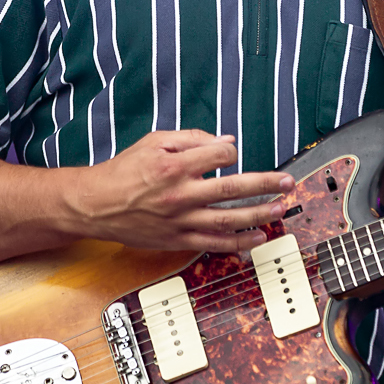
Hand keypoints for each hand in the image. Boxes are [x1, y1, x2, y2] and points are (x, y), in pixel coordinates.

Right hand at [66, 129, 291, 252]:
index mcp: (174, 165)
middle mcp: (180, 194)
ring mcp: (180, 221)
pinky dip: (238, 243)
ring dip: (259, 215)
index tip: (233, 153)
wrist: (96, 205)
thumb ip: (191, 139)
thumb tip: (227, 142)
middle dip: (265, 185)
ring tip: (280, 209)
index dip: (231, 152)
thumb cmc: (124, 171)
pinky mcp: (177, 240)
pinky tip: (256, 238)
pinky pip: (213, 244)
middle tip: (287, 182)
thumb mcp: (153, 141)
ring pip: (228, 220)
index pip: (219, 156)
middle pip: (232, 188)